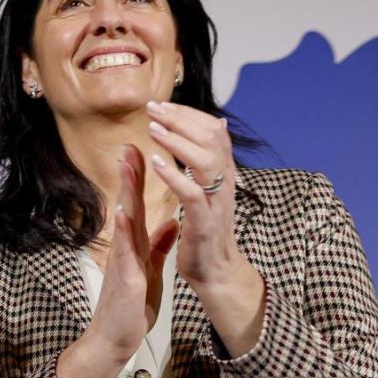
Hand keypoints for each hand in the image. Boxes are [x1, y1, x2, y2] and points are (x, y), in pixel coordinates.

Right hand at [58, 145, 178, 377]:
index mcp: (134, 246)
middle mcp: (125, 248)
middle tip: (131, 143)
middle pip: (128, 204)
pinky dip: (124, 230)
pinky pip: (125, 250)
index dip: (140, 180)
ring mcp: (122, 260)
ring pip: (125, 220)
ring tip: (127, 165)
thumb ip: (158, 245)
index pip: (137, 206)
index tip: (142, 151)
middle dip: (131, 174)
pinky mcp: (125, 277)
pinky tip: (123, 211)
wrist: (115, 339)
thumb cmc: (130, 308)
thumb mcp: (149, 270)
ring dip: (125, 191)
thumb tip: (170, 221)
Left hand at [146, 101, 265, 353]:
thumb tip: (218, 126)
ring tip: (153, 129)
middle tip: (153, 108)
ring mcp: (216, 203)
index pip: (213, 133)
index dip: (190, 115)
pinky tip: (156, 163)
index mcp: (222, 176)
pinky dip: (175, 177)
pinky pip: (193, 195)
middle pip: (211, 140)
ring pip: (204, 162)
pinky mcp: (205, 223)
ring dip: (177, 142)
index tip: (163, 104)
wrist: (216, 273)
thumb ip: (209, 161)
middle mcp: (224, 184)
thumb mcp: (209, 190)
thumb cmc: (206, 231)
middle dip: (181, 121)